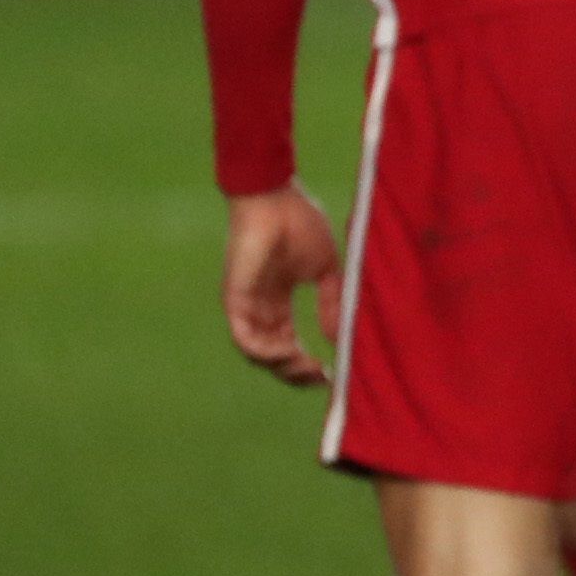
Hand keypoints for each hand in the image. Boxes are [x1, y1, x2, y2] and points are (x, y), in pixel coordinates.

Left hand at [220, 184, 342, 387]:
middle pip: (271, 356)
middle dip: (297, 373)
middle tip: (322, 378)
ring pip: (256, 353)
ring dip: (283, 368)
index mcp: (277, 301)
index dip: (307, 362)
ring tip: (308, 367)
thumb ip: (332, 302)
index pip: (287, 343)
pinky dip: (265, 352)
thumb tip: (339, 336)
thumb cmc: (300, 224)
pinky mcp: (236, 298)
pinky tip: (290, 352)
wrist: (276, 197)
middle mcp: (259, 307)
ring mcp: (245, 304)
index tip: (332, 373)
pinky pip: (244, 339)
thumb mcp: (326, 270)